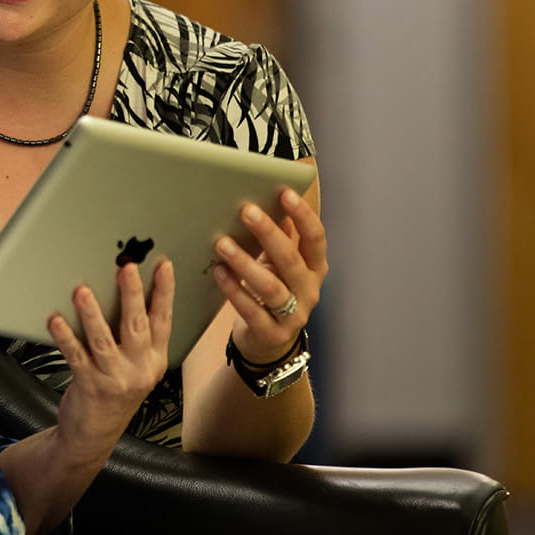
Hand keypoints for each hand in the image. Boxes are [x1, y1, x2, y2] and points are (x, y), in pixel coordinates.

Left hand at [46, 258, 173, 453]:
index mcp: (154, 360)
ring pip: (103, 340)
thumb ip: (134, 339)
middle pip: (137, 325)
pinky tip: (55, 320)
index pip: (163, 321)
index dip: (165, 292)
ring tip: (82, 291)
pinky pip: (76, 356)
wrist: (93, 436)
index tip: (163, 265)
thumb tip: (125, 294)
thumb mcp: (135, 369)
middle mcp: (139, 369)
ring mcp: (115, 379)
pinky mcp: (90, 386)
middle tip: (126, 267)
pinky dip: (64, 337)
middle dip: (132, 294)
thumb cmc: (113, 393)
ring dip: (92, 313)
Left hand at [212, 188, 327, 362]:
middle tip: (246, 211)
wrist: (269, 341)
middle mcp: (309, 291)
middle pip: (290, 259)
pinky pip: (252, 310)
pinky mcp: (272, 333)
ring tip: (222, 243)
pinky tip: (219, 272)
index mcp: (315, 268)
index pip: (315, 238)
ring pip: (270, 286)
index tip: (284, 193)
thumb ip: (282, 238)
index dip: (303, 215)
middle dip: (268, 233)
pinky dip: (234, 289)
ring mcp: (293, 315)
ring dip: (245, 262)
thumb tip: (269, 200)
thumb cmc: (274, 292)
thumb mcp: (281, 265)